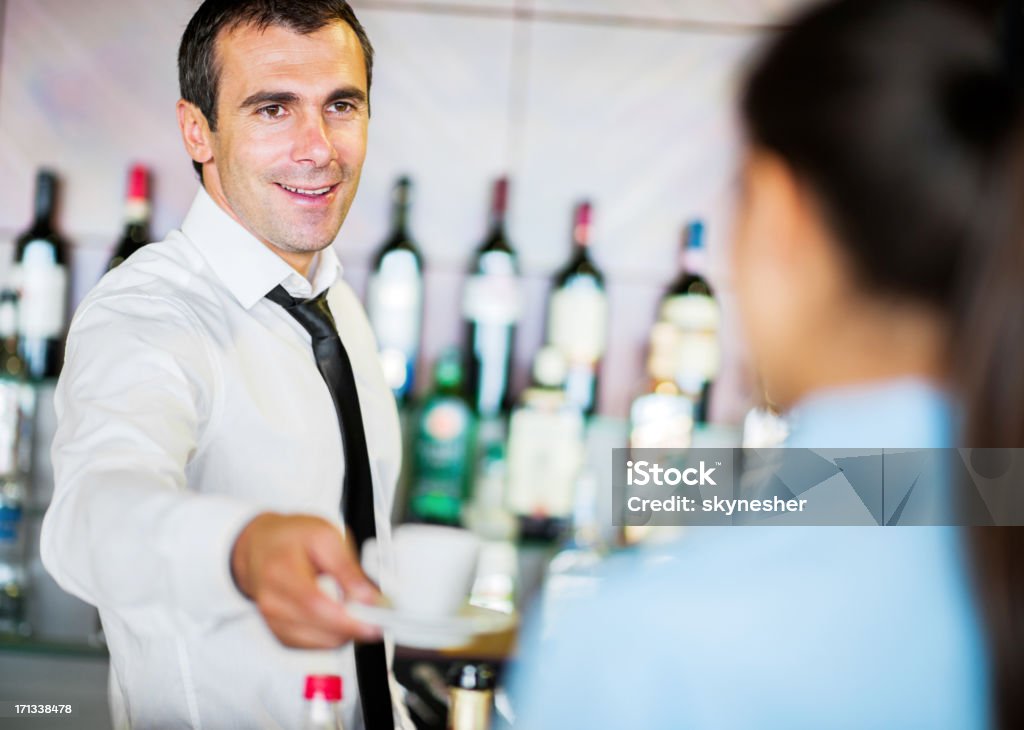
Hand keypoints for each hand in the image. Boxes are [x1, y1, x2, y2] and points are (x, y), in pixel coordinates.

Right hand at [230, 512, 382, 648]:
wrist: (261, 547)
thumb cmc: (293, 539)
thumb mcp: (325, 537)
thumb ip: (348, 569)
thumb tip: (369, 598)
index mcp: (281, 571)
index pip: (315, 604)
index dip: (349, 618)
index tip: (377, 621)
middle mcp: (272, 601)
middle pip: (319, 627)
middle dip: (355, 625)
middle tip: (378, 613)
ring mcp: (274, 621)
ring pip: (320, 642)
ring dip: (346, 631)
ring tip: (356, 607)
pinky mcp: (281, 635)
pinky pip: (315, 646)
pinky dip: (333, 635)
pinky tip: (339, 616)